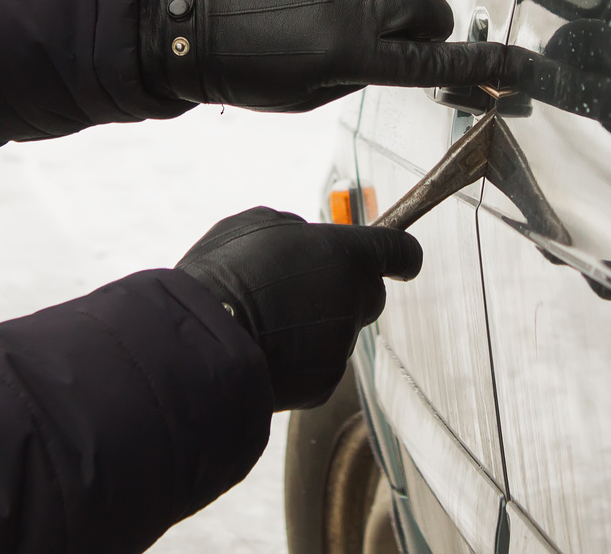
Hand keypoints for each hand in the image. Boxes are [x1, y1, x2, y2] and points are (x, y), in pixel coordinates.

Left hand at [141, 0, 514, 110]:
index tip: (526, 68)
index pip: (439, 61)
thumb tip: (404, 53)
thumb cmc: (246, 69)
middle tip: (396, 36)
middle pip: (427, 8)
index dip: (488, 65)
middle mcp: (355, 6)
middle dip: (423, 24)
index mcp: (355, 55)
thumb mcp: (312, 92)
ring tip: (333, 7)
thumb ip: (365, 71)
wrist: (187, 19)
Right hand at [176, 207, 421, 409]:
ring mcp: (341, 347)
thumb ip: (295, 232)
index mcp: (349, 255)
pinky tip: (260, 347)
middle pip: (369, 295)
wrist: (205, 342)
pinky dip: (294, 358)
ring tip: (264, 320)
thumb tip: (303, 243)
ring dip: (311, 325)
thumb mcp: (257, 224)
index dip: (403, 254)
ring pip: (337, 331)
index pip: (400, 251)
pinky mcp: (323, 386)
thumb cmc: (228, 273)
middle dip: (344, 291)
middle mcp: (356, 302)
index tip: (404, 262)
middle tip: (299, 287)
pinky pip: (315, 365)